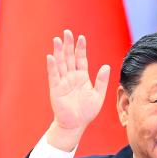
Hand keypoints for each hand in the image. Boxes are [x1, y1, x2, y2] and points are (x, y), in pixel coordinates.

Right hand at [46, 30, 110, 150]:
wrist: (76, 125)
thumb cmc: (86, 111)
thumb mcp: (98, 95)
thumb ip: (101, 80)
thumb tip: (106, 66)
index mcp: (82, 77)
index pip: (80, 59)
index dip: (80, 48)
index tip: (81, 38)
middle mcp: (71, 77)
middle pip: (69, 57)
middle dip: (68, 45)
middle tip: (67, 32)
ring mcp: (63, 82)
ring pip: (60, 63)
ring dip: (58, 52)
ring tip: (57, 40)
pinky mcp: (56, 89)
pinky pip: (53, 75)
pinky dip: (52, 66)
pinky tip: (51, 56)